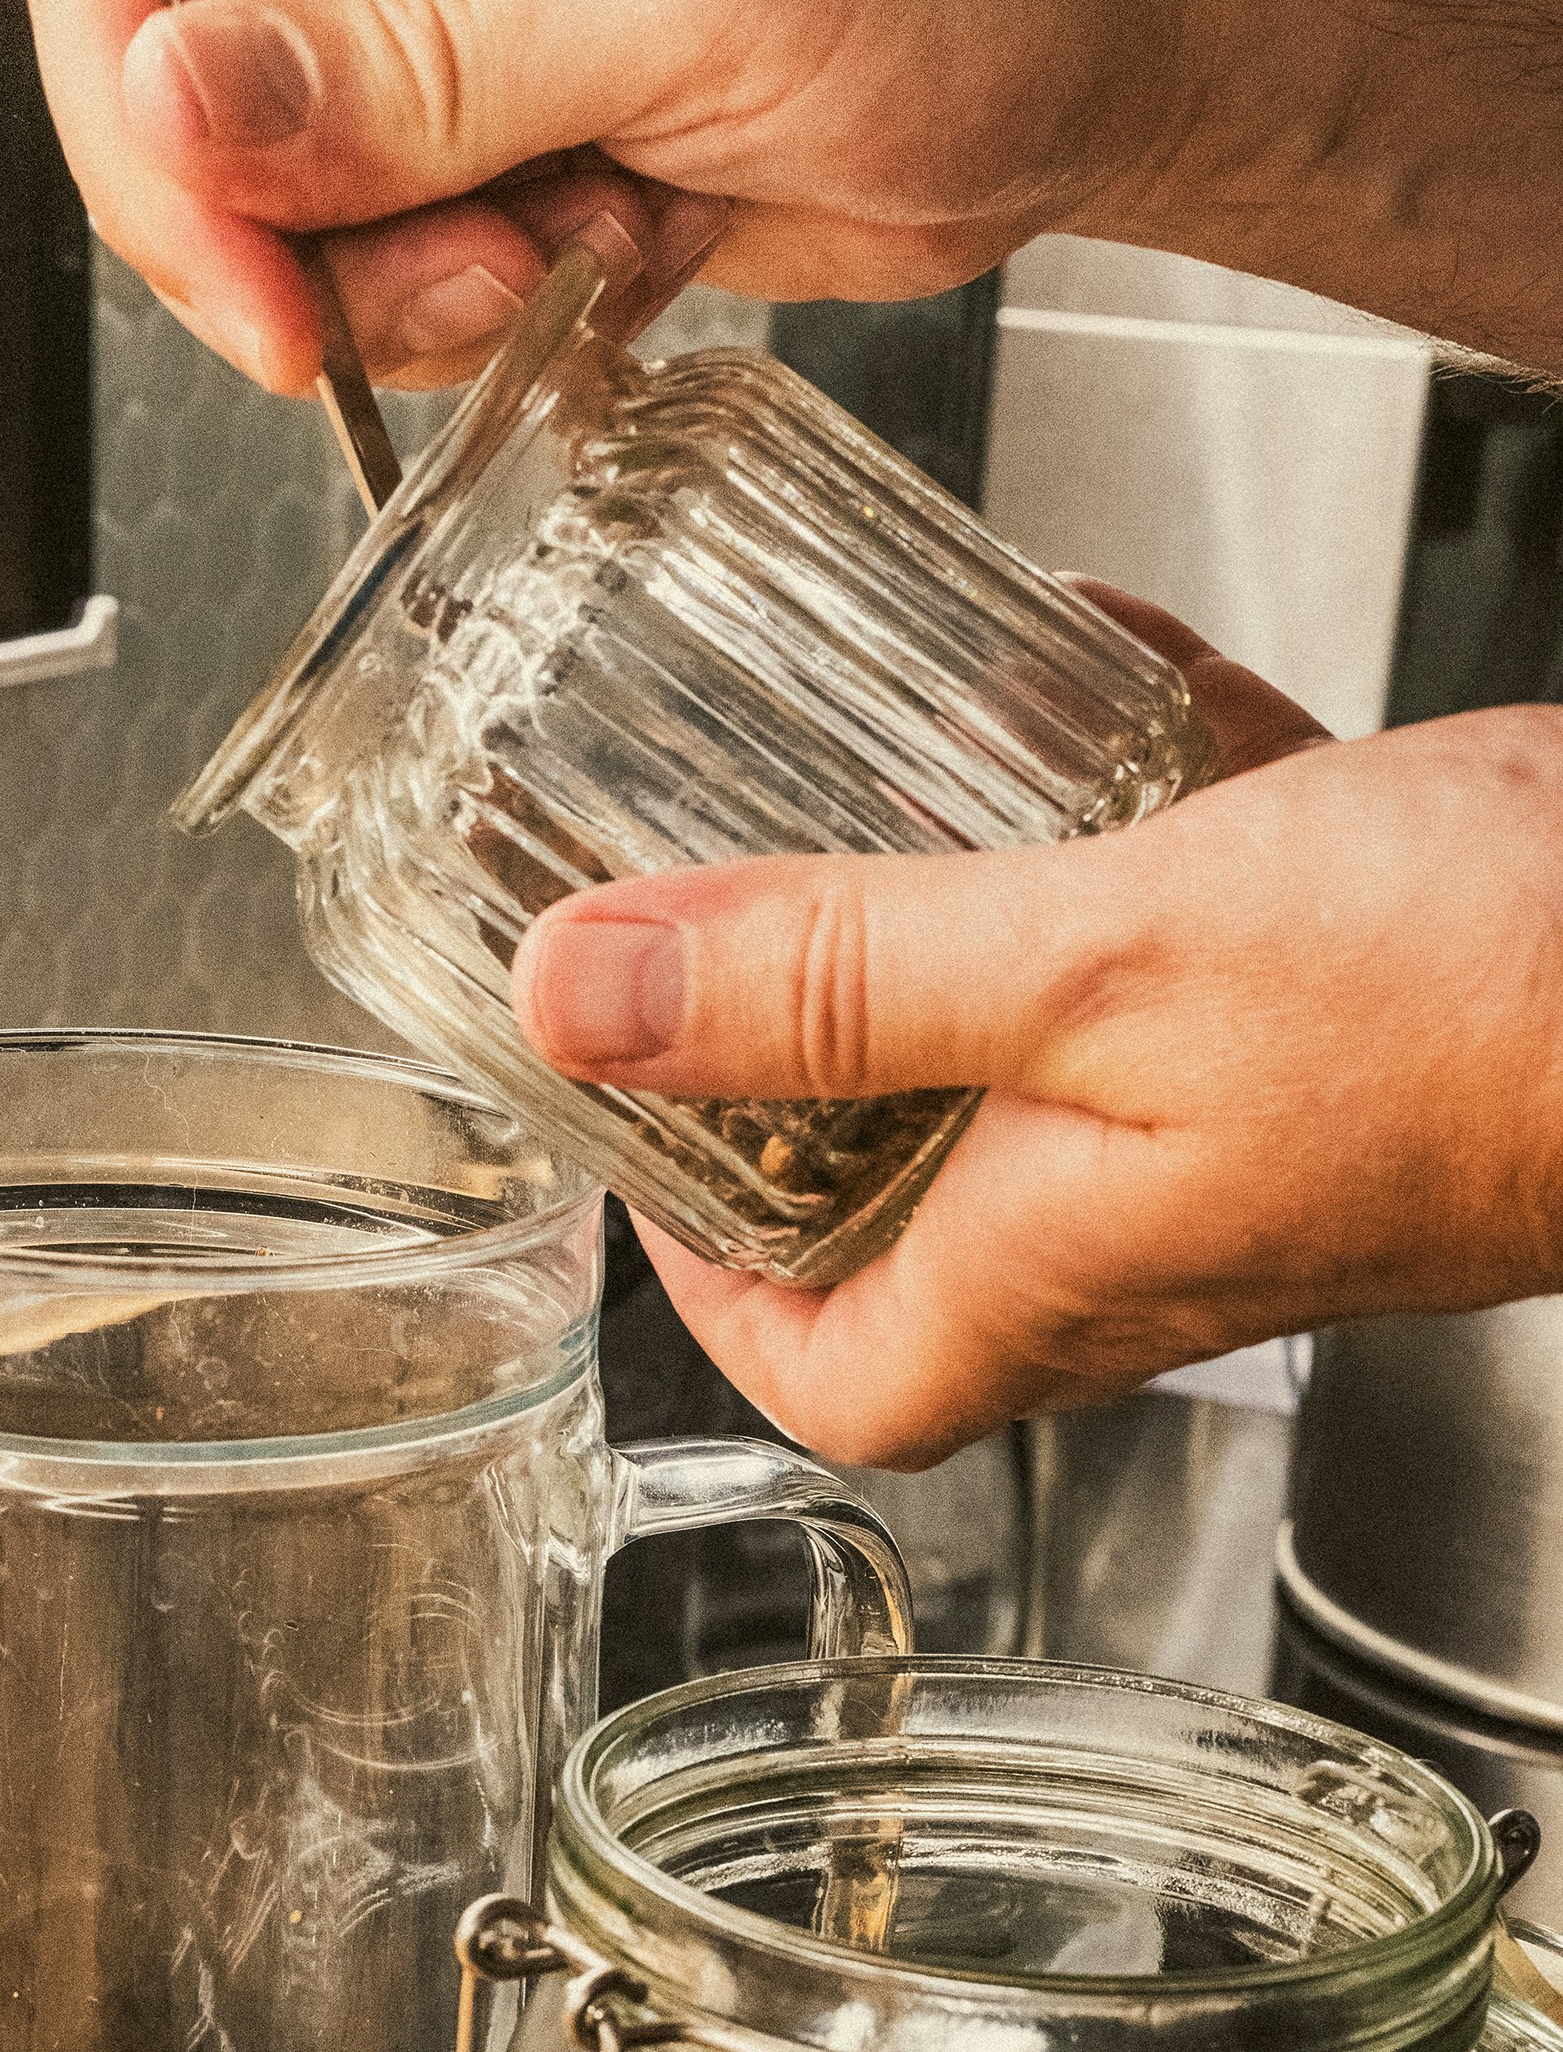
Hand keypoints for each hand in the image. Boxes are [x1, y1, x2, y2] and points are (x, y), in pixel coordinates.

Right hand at [22, 0, 1200, 389]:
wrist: (1109, 47)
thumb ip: (425, 52)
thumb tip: (178, 102)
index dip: (146, 107)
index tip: (254, 278)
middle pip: (190, 92)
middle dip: (312, 237)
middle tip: (483, 266)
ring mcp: (443, 28)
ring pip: (289, 217)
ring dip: (428, 290)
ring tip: (596, 229)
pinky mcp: (491, 145)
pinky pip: (394, 280)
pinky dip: (495, 313)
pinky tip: (624, 240)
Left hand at [510, 595, 1562, 1467]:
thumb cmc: (1503, 1008)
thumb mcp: (1092, 970)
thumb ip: (830, 978)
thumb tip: (580, 997)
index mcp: (1061, 1261)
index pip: (833, 1375)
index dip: (709, 1302)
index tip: (641, 1169)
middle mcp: (1147, 1215)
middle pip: (911, 1200)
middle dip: (800, 1078)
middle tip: (715, 943)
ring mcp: (1254, 1115)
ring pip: (1041, 1044)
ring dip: (947, 927)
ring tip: (858, 791)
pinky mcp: (1347, 1006)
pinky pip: (1187, 920)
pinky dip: (1117, 814)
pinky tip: (1087, 677)